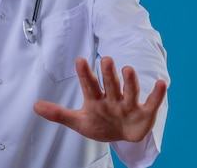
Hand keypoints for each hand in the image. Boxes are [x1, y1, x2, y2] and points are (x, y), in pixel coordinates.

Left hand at [34, 56, 166, 142]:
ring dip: (130, 81)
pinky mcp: (144, 113)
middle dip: (108, 73)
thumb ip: (58, 114)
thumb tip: (35, 106)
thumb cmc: (100, 124)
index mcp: (96, 100)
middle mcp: (113, 99)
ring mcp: (129, 105)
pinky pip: (151, 103)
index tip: (79, 59)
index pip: (89, 85)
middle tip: (105, 59)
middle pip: (110, 84)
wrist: (122, 137)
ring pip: (129, 91)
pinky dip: (157, 94)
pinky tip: (161, 83)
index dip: (85, 74)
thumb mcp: (78, 122)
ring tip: (128, 69)